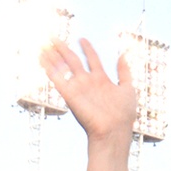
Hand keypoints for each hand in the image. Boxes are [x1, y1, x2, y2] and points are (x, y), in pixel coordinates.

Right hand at [39, 38, 135, 170]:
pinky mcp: (70, 95)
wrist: (114, 132)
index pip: (92, 59)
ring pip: (62, 67)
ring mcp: (78, 88)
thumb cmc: (123, 115)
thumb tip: (123, 55)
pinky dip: (49, 68)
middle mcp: (88, 83)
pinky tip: (42, 59)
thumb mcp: (128, 89)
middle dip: (63, 49)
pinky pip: (57, 79)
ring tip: (43, 45)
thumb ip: (124, 72)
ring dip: (52, 56)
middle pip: (73, 61)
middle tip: (53, 38)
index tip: (82, 39)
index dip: (87, 48)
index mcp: (101, 80)